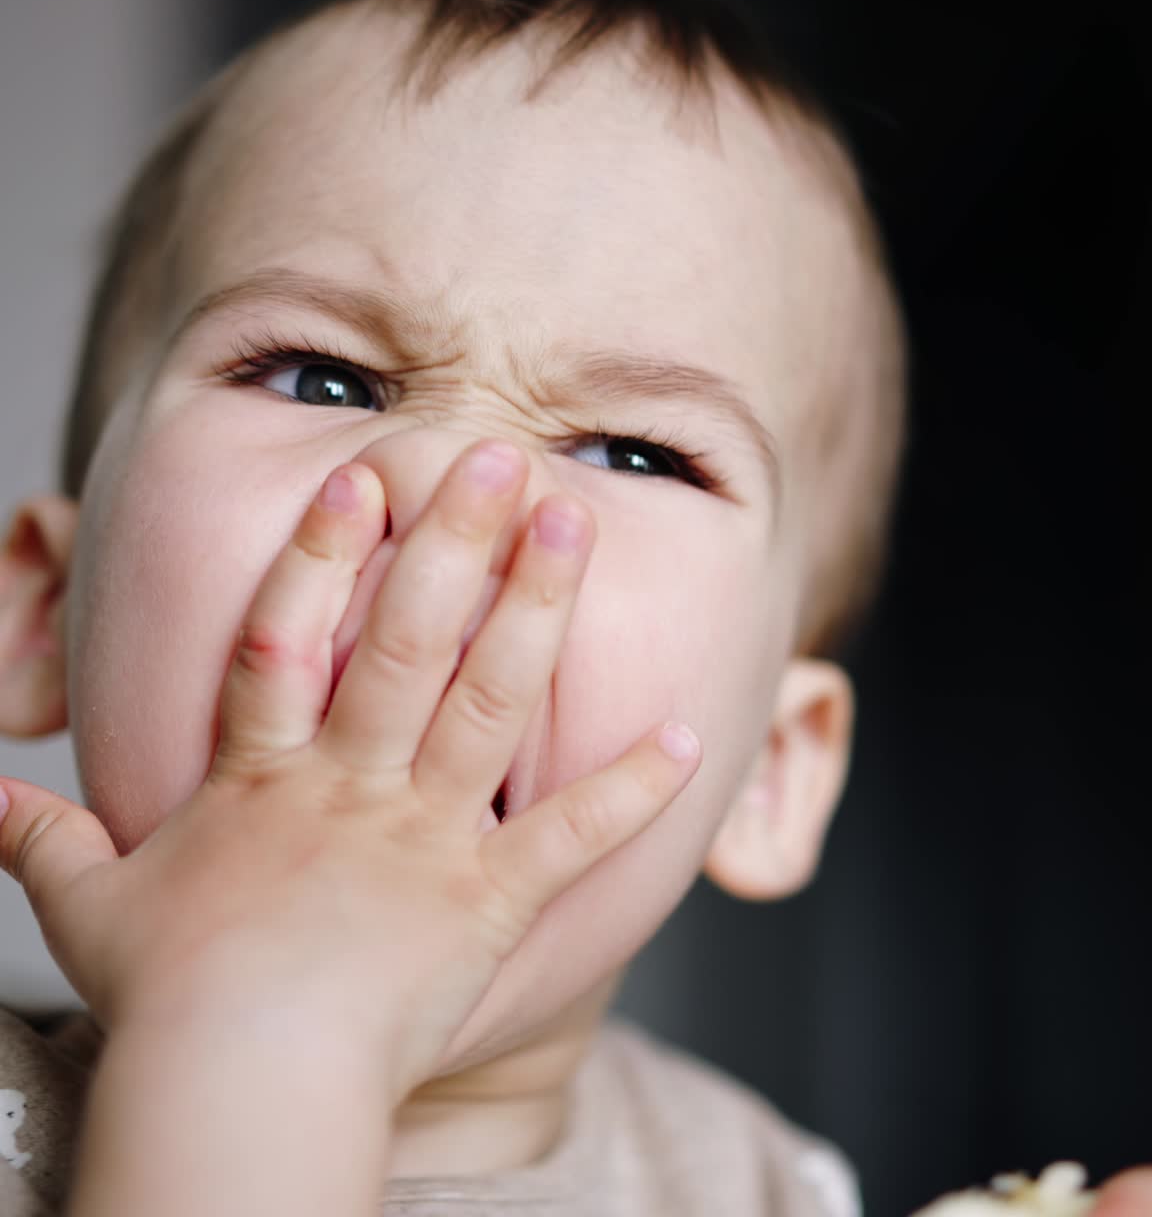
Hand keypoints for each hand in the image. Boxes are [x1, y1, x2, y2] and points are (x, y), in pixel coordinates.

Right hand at [0, 441, 700, 1098]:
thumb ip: (40, 841)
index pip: (290, 637)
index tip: (363, 473)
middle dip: (456, 543)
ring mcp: (428, 839)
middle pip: (409, 642)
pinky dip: (634, 787)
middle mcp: (355, 787)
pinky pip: (571, 836)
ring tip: (575, 530)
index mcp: (267, 778)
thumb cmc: (167, 1000)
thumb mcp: (88, 909)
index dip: (325, 551)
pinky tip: (690, 734)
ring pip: (490, 703)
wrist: (237, 1091)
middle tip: (502, 457)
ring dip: (537, 613)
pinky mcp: (489, 901)